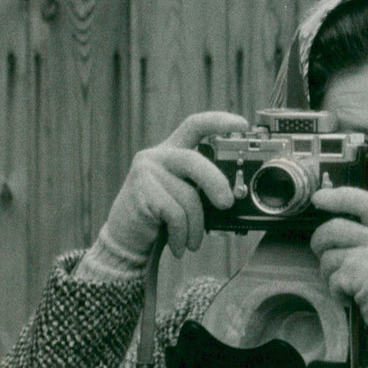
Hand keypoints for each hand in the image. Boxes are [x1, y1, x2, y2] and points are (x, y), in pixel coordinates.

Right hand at [103, 112, 247, 260]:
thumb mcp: (184, 199)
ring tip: (192, 242)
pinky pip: (176, 214)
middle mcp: (156, 156)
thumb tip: (233, 197)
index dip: (219, 122)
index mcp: (171, 153)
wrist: (125, 243)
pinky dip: (182, 235)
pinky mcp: (140, 191)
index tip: (242, 124)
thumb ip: (201, 189)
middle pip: (194, 160)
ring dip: (196, 226)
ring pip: (188, 196)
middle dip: (216, 183)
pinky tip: (178, 246)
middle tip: (227, 204)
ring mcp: (146, 172)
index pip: (195, 126)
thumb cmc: (160, 221)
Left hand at [310, 187, 367, 347]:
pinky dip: (336, 293)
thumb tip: (329, 230)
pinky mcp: (360, 275)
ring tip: (348, 286)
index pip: (365, 203)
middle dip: (319, 242)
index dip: (339, 196)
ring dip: (329, 275)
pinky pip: (332, 279)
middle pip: (334, 228)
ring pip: (328, 256)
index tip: (318, 198)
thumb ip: (367, 240)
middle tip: (321, 253)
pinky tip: (352, 298)